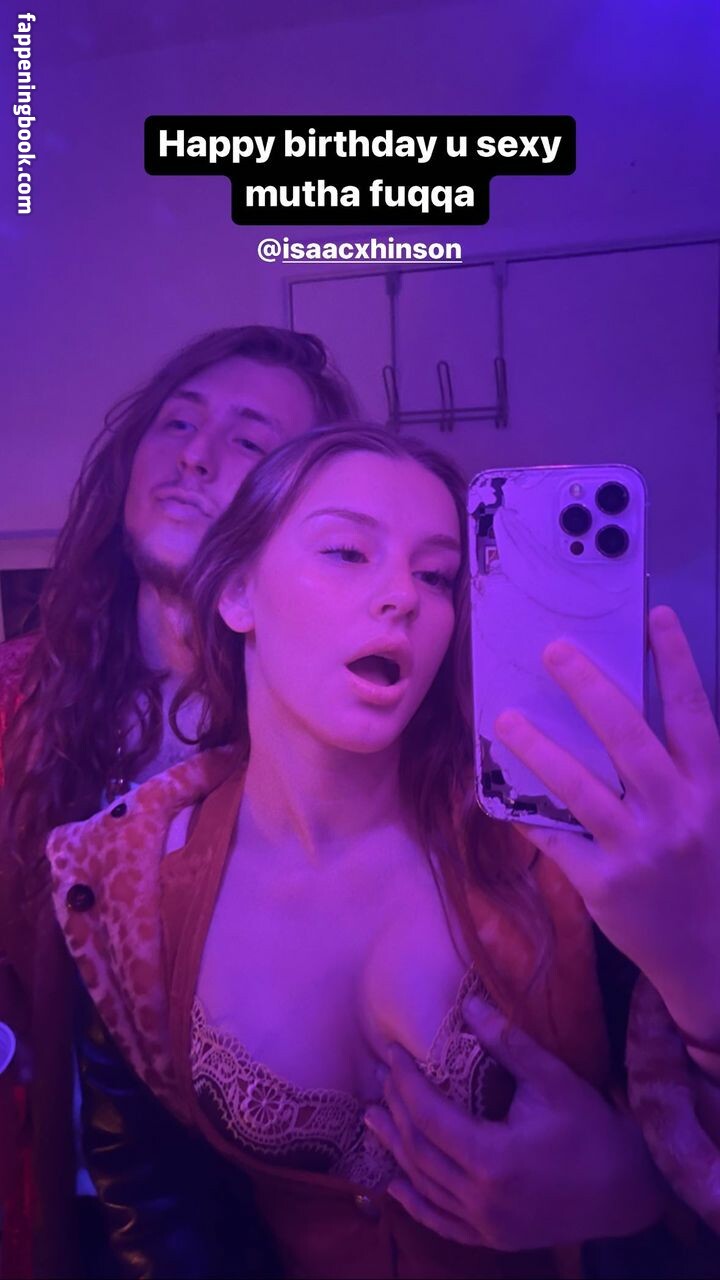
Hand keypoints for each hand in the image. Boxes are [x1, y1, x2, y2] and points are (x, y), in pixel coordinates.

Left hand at [364, 1000, 662, 1248]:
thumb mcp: (552, 1079)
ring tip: (374, 1118)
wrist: (627, 1189)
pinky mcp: (493, 1238)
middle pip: (420, 1150)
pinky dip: (415, 1202)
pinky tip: (396, 1184)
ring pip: (424, 1185)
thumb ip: (506, 1042)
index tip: (392, 1054)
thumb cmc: (592, 1129)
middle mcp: (483, 1198)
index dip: (406, 1082)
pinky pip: (441, 1222)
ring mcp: (486, 1224)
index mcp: (494, 1159)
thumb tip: (468, 1002)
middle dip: (395, 1110)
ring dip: (395, 1150)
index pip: (430, 1116)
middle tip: (379, 1079)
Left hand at [494, 606, 719, 1039]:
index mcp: (709, 789)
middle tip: (555, 649)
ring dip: (539, 747)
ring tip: (505, 717)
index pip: (693, 714)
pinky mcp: (604, 884)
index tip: (656, 616)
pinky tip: (497, 790)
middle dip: (590, 688)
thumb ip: (681, 769)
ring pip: (580, 786)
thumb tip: (624, 712)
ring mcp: (639, 850)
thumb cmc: (705, 871)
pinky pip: (555, 838)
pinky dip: (525, 812)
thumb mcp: (710, 815)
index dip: (676, 663)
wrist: (709, 957)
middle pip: (629, 737)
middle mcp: (678, 813)